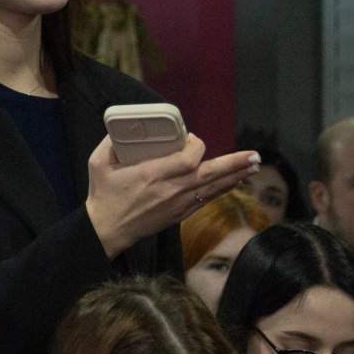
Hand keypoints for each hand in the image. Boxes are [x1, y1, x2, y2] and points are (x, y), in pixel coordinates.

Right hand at [84, 135, 261, 258]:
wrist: (107, 230)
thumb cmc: (103, 195)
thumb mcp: (98, 163)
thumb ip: (110, 141)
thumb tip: (125, 123)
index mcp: (151, 176)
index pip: (187, 160)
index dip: (196, 146)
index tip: (192, 138)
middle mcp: (169, 191)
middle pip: (208, 175)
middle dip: (233, 164)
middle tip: (254, 156)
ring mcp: (176, 205)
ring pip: (212, 188)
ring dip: (234, 176)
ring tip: (254, 166)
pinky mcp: (179, 214)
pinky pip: (206, 199)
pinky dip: (222, 189)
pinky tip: (235, 181)